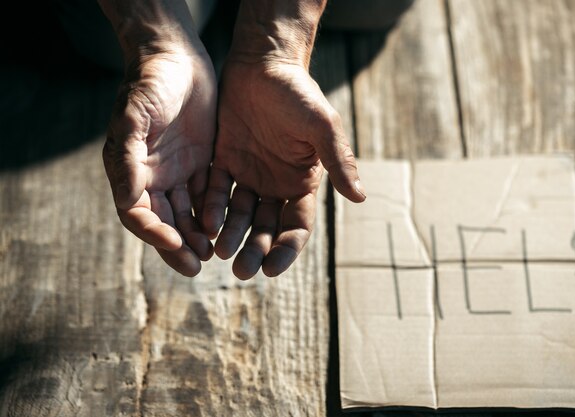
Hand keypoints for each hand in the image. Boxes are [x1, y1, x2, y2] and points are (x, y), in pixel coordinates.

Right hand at [103, 48, 216, 276]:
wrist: (178, 58)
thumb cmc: (151, 83)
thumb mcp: (135, 116)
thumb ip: (130, 158)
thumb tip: (129, 202)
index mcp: (130, 170)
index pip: (139, 214)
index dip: (155, 234)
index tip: (176, 246)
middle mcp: (152, 176)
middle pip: (164, 221)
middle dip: (178, 245)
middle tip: (197, 265)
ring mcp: (177, 171)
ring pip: (186, 213)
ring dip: (196, 235)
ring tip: (211, 254)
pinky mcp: (201, 162)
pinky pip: (207, 195)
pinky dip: (212, 214)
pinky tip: (225, 228)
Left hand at [203, 58, 364, 279]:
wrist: (263, 63)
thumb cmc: (298, 93)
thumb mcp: (322, 126)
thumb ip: (339, 160)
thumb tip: (361, 197)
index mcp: (302, 182)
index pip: (297, 225)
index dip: (287, 249)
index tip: (273, 269)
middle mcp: (275, 185)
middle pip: (266, 227)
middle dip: (255, 249)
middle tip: (241, 270)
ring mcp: (249, 175)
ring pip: (239, 214)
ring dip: (231, 234)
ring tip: (220, 252)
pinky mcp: (224, 161)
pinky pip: (216, 190)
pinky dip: (212, 207)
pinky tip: (205, 222)